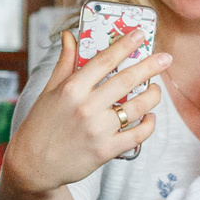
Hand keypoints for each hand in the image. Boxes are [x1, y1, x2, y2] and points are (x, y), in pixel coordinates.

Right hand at [1, 31, 171, 193]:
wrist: (33, 165)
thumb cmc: (40, 125)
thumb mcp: (49, 91)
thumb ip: (64, 63)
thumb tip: (69, 36)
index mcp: (72, 89)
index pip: (105, 60)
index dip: (125, 45)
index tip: (141, 34)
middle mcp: (86, 107)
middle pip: (127, 80)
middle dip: (151, 66)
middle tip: (166, 58)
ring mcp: (98, 130)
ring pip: (138, 106)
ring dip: (153, 95)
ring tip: (156, 89)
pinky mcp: (106, 150)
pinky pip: (138, 135)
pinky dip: (149, 124)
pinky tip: (150, 116)